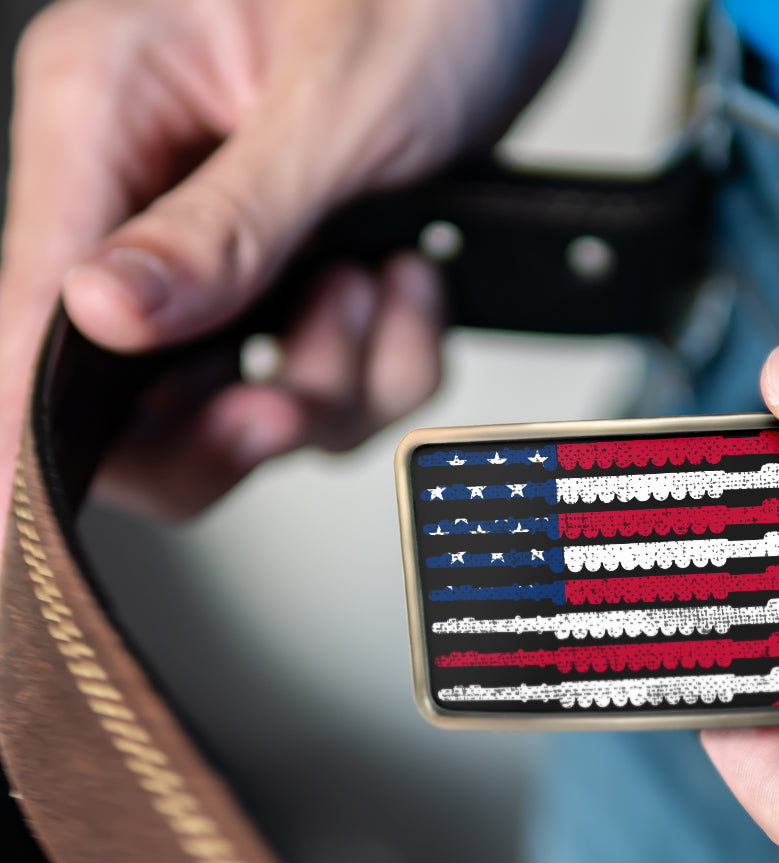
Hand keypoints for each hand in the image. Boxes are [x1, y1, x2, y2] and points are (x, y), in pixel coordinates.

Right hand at [0, 0, 577, 515]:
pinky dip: (393, 360)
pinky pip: (339, 382)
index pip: (33, 301)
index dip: (26, 422)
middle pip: (140, 395)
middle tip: (298, 400)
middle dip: (242, 418)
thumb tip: (102, 316)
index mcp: (110, 114)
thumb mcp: (335, 104)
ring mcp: (231, 249)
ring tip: (382, 283)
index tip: (17, 515)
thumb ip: (224, 224)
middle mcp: (153, 192)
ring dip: (342, 376)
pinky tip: (411, 283)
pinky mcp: (299, 281)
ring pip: (256, 403)